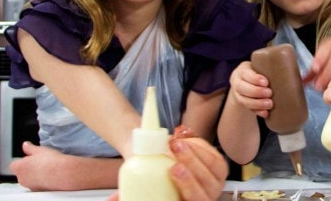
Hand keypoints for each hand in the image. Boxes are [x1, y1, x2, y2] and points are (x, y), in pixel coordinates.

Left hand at [10, 141, 75, 190]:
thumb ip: (30, 148)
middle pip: (21, 172)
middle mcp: (21, 179)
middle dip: (28, 167)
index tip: (30, 157)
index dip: (22, 160)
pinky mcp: (38, 191)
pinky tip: (50, 175)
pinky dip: (41, 180)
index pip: (14, 164)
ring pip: (29, 179)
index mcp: (19, 167)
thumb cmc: (50, 160)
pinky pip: (36, 184)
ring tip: (46, 167)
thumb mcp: (39, 149)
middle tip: (39, 161)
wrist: (62, 173)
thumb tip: (25, 145)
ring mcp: (30, 186)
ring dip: (34, 174)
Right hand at [106, 126, 226, 200]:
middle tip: (173, 153)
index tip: (173, 169)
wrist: (159, 159)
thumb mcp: (140, 185)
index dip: (187, 187)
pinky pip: (214, 155)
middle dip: (191, 169)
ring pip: (213, 169)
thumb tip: (112, 199)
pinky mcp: (218, 166)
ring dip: (195, 153)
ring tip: (176, 141)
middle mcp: (205, 197)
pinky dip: (200, 145)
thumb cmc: (151, 176)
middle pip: (205, 188)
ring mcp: (215, 182)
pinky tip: (184, 137)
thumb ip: (128, 194)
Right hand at [228, 61, 272, 117]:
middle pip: (242, 87)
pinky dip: (257, 112)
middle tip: (270, 93)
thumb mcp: (264, 67)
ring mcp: (238, 94)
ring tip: (270, 105)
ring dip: (256, 103)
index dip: (254, 78)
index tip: (266, 81)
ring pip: (243, 100)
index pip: (245, 73)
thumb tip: (302, 72)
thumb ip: (276, 66)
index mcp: (243, 69)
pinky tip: (265, 114)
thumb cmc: (262, 73)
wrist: (248, 84)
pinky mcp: (242, 104)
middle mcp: (237, 81)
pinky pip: (247, 110)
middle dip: (256, 92)